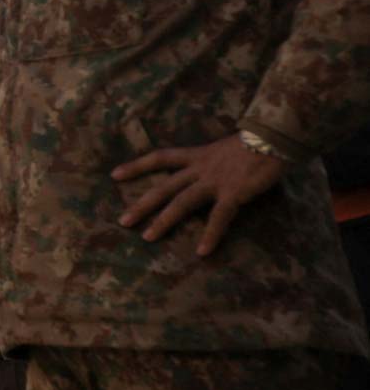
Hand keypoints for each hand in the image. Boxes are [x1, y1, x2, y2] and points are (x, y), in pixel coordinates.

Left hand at [113, 134, 287, 256]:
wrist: (275, 137)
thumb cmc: (256, 143)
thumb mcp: (224, 148)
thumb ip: (212, 161)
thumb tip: (208, 172)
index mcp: (197, 155)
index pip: (160, 158)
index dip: (137, 166)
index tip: (115, 175)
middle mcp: (200, 168)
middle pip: (163, 186)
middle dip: (142, 204)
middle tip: (123, 221)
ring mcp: (215, 181)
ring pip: (181, 202)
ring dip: (163, 221)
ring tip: (147, 238)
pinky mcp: (233, 193)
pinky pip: (218, 217)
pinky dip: (210, 235)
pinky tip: (202, 251)